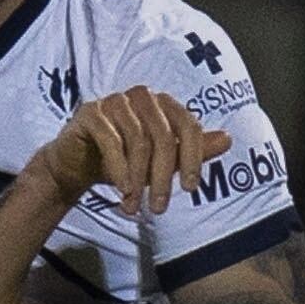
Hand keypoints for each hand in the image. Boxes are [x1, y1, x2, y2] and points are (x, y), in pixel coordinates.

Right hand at [28, 82, 229, 217]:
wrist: (76, 165)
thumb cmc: (123, 161)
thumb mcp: (161, 161)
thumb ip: (191, 150)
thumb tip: (228, 139)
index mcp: (163, 104)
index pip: (188, 125)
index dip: (193, 157)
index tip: (190, 189)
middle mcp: (142, 96)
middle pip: (163, 135)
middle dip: (162, 176)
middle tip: (158, 207)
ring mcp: (115, 101)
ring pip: (138, 139)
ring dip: (138, 178)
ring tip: (133, 206)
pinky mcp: (91, 112)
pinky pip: (111, 140)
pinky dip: (119, 169)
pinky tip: (121, 190)